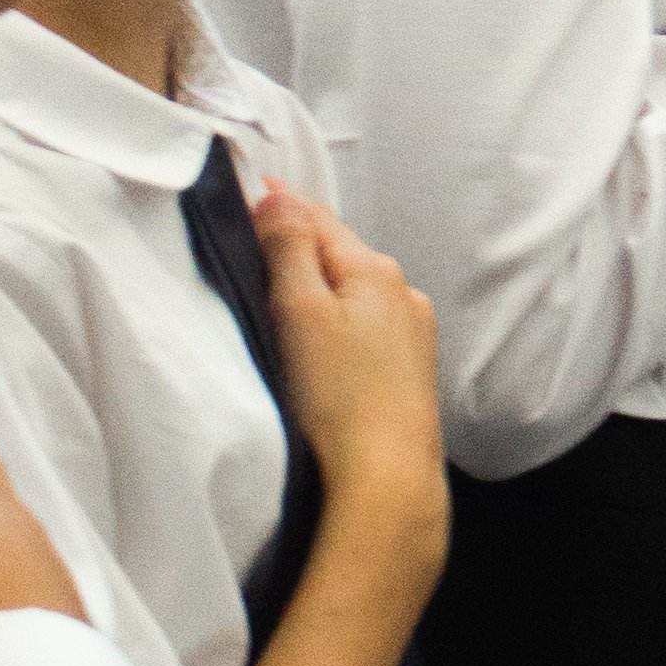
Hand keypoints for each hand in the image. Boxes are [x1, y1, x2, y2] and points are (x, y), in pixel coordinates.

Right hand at [254, 184, 449, 563]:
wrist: (389, 477)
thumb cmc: (338, 396)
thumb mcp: (300, 310)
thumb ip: (288, 248)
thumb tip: (279, 196)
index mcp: (374, 270)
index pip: (319, 219)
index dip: (281, 203)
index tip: (251, 188)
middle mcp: (403, 293)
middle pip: (341, 252)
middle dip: (303, 242)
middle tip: (260, 234)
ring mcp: (413, 333)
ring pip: (357, 290)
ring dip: (325, 283)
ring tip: (287, 289)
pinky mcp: (411, 371)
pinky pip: (369, 325)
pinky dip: (343, 319)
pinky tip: (326, 341)